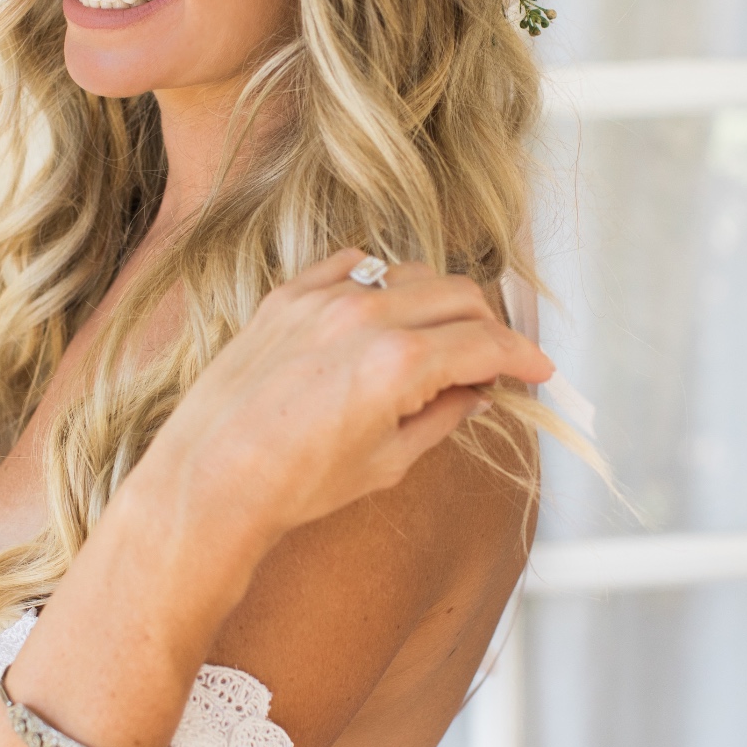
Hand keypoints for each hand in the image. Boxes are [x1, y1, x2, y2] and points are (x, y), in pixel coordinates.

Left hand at [143, 250, 553, 556]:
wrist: (210, 479)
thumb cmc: (292, 482)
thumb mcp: (387, 461)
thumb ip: (442, 417)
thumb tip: (474, 395)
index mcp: (400, 363)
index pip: (488, 342)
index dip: (524, 357)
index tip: (537, 371)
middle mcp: (366, 317)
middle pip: (460, 296)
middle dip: (488, 327)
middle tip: (492, 363)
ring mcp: (323, 298)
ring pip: (410, 274)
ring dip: (437, 303)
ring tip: (436, 343)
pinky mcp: (288, 295)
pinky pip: (352, 264)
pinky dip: (380, 283)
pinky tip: (382, 314)